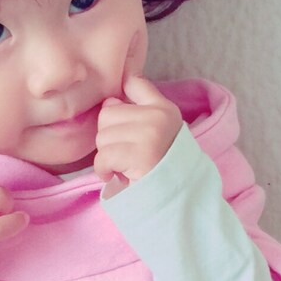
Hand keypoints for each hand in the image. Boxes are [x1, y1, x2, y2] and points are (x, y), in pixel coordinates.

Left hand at [93, 74, 182, 188]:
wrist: (178, 197)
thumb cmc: (161, 168)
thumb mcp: (157, 134)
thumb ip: (137, 112)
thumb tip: (108, 102)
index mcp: (164, 109)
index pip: (134, 83)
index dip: (119, 99)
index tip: (120, 121)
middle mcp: (158, 117)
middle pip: (107, 114)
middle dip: (109, 138)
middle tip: (123, 156)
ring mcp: (150, 134)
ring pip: (102, 137)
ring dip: (107, 157)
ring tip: (124, 167)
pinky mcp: (139, 155)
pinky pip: (103, 156)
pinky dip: (103, 170)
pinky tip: (114, 175)